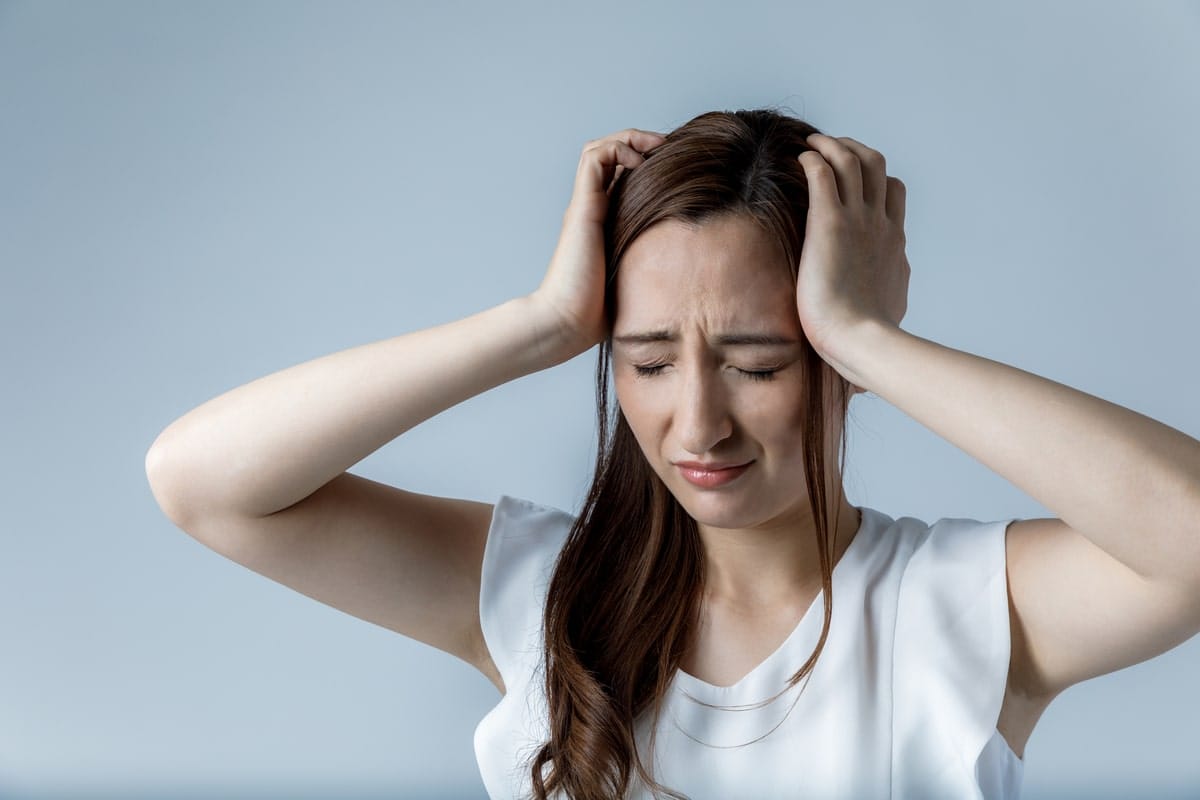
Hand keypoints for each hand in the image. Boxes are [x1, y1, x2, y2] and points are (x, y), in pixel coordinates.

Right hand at [530, 128, 665, 357]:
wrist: (566, 323)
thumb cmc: (600, 314)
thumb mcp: (639, 281)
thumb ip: (655, 267)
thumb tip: (695, 273)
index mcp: (603, 224)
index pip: (620, 178)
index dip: (646, 164)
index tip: (677, 168)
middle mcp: (591, 210)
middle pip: (608, 155)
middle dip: (640, 143)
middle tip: (671, 149)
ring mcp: (585, 206)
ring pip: (599, 149)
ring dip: (630, 139)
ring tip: (657, 148)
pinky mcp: (583, 207)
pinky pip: (595, 157)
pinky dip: (619, 149)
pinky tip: (641, 164)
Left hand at [795, 133, 909, 387]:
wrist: (864, 343)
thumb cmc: (869, 347)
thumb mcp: (880, 327)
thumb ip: (873, 327)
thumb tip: (868, 369)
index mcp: (893, 246)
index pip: (893, 195)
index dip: (874, 181)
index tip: (851, 181)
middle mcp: (881, 226)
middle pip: (877, 167)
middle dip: (854, 150)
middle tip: (829, 150)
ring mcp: (859, 222)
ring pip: (854, 159)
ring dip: (832, 145)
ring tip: (811, 143)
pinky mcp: (830, 224)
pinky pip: (824, 173)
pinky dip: (814, 158)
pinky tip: (798, 158)